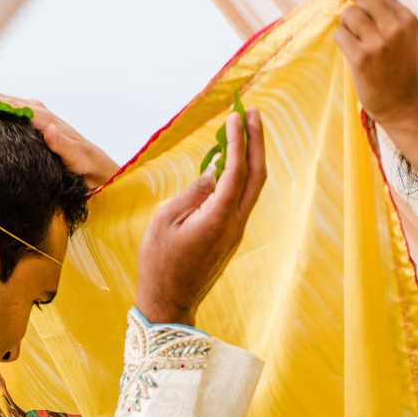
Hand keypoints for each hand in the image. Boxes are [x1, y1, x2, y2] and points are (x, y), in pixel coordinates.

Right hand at [0, 90, 120, 189]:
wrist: (92, 163)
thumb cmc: (83, 163)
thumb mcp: (74, 158)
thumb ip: (62, 145)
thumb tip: (48, 130)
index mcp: (41, 117)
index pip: (8, 105)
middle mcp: (35, 110)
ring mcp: (31, 113)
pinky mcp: (28, 120)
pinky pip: (3, 109)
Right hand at [134, 106, 267, 325]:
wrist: (169, 303)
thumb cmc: (160, 263)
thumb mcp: (167, 220)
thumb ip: (193, 193)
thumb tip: (214, 172)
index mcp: (217, 219)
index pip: (236, 172)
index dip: (238, 142)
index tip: (236, 116)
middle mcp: (234, 224)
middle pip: (257, 176)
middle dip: (257, 142)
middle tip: (252, 113)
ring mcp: (235, 231)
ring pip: (253, 188)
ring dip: (252, 157)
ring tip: (245, 129)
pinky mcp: (230, 236)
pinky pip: (242, 199)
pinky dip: (242, 175)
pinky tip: (232, 161)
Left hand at [327, 0, 417, 128]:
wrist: (406, 107)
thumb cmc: (402, 74)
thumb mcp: (405, 40)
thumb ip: (388, 19)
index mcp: (407, 19)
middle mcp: (395, 26)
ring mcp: (379, 42)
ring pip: (348, 14)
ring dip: (344, 25)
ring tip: (354, 42)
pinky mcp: (362, 57)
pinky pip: (341, 35)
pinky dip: (341, 41)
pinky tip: (350, 53)